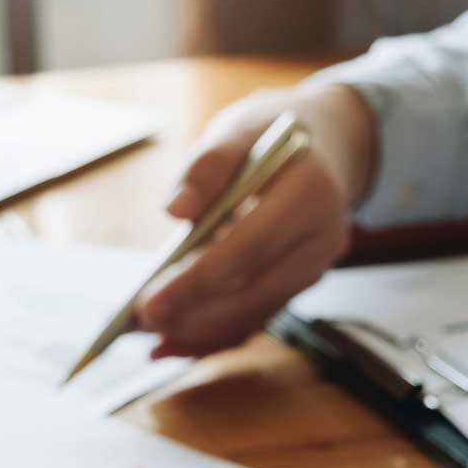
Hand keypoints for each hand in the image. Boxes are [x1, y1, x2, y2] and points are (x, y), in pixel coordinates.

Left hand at [139, 83, 375, 356]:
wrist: (324, 145)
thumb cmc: (270, 134)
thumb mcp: (238, 127)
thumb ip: (208, 163)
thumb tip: (176, 210)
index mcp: (311, 194)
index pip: (249, 247)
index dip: (198, 280)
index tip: (148, 302)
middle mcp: (322, 239)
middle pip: (254, 290)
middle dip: (195, 313)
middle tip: (143, 321)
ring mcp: (316, 266)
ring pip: (257, 312)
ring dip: (202, 330)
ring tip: (152, 332)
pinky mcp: (301, 282)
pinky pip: (258, 316)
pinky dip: (217, 332)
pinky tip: (176, 340)